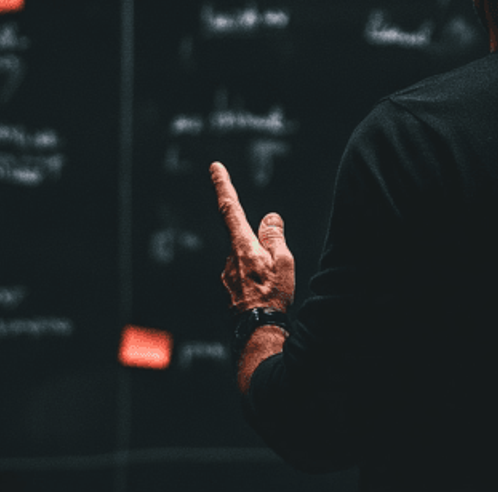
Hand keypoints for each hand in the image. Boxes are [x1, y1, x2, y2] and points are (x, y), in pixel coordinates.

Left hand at [212, 161, 294, 311]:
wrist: (258, 331)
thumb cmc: (272, 296)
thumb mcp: (282, 261)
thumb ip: (274, 236)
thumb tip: (270, 218)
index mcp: (242, 246)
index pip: (230, 208)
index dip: (223, 186)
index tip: (215, 168)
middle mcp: (229, 258)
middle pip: (244, 237)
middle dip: (260, 244)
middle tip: (276, 266)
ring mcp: (227, 275)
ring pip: (246, 258)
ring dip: (260, 265)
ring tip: (275, 285)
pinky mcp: (230, 289)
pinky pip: (244, 274)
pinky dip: (256, 278)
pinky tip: (266, 293)